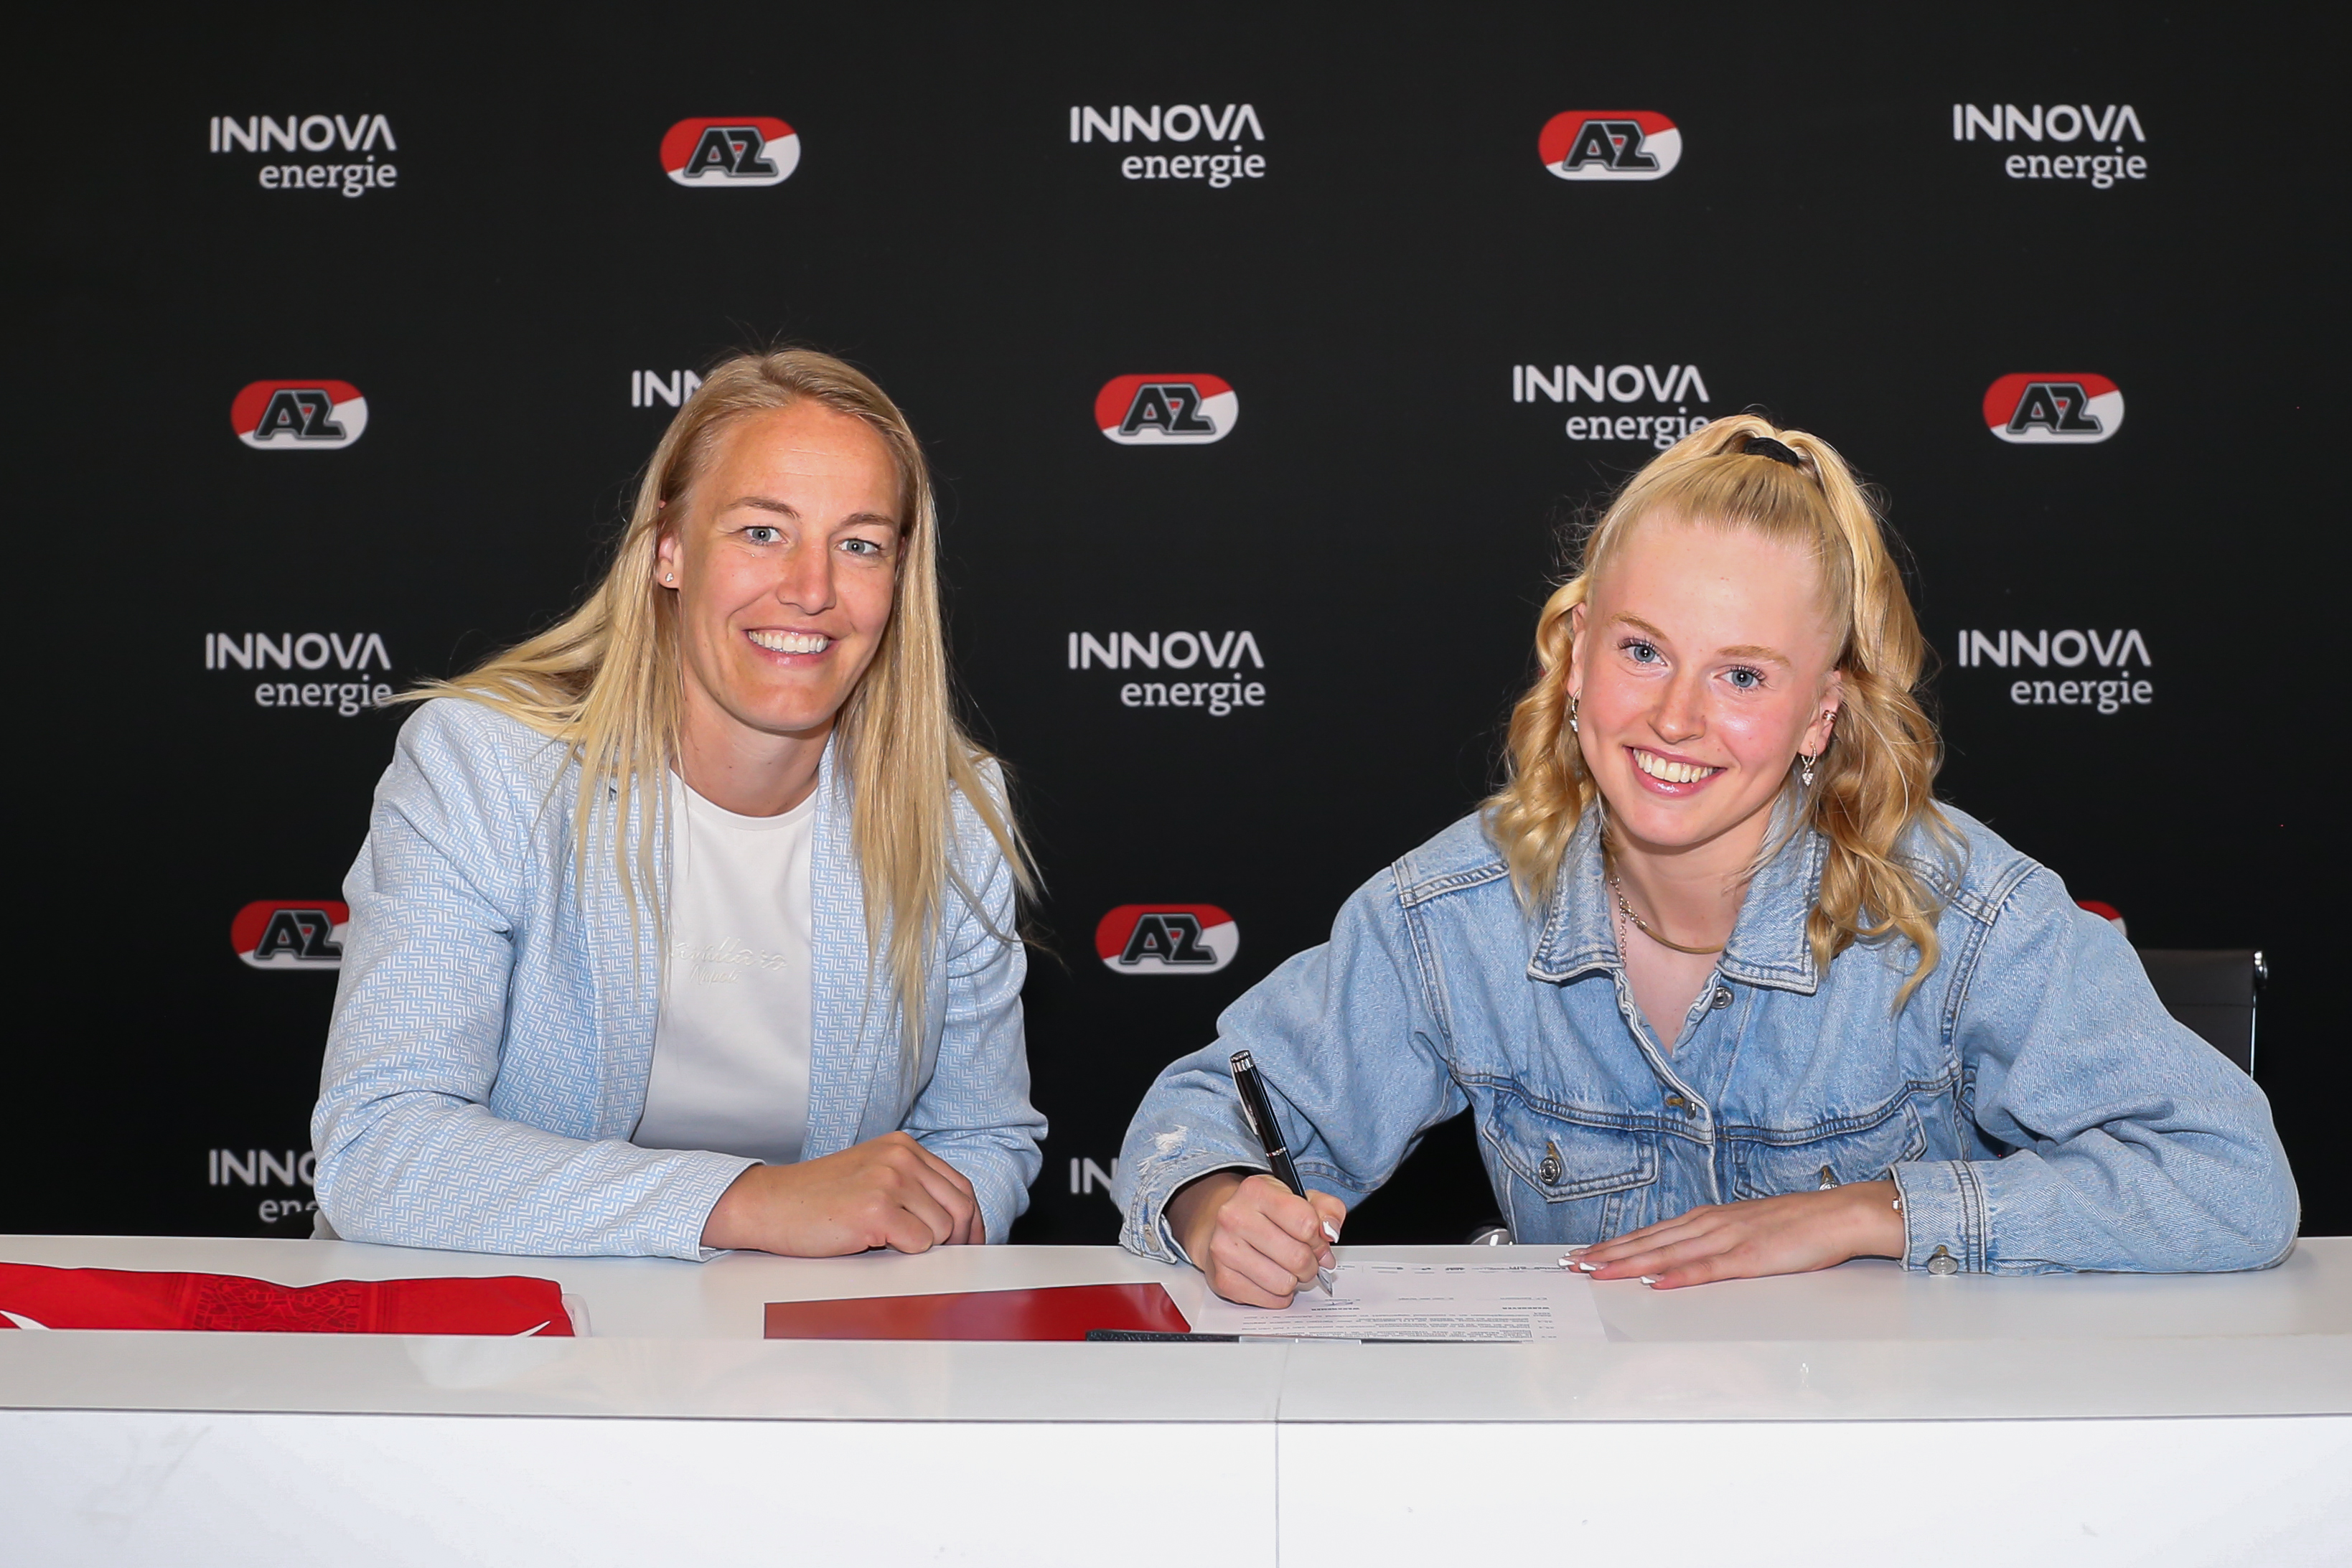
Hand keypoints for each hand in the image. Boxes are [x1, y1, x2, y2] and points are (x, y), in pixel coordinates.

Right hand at [700, 1132, 981, 1254]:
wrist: (769, 1204)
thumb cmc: (816, 1199)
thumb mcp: (872, 1177)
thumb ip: (912, 1188)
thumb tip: (958, 1223)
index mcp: (903, 1146)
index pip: (960, 1186)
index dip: (970, 1221)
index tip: (970, 1243)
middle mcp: (901, 1157)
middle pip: (960, 1207)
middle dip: (958, 1240)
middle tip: (944, 1259)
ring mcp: (889, 1180)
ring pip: (941, 1231)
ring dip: (921, 1248)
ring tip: (886, 1244)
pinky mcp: (877, 1209)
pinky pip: (919, 1244)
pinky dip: (903, 1254)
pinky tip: (873, 1244)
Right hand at [1167, 1170, 1347, 1308]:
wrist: (1223, 1226)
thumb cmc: (1266, 1213)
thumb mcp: (1300, 1198)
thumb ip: (1327, 1210)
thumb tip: (1331, 1232)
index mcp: (1256, 1190)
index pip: (1306, 1223)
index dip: (1319, 1238)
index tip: (1317, 1240)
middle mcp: (1234, 1217)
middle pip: (1297, 1257)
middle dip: (1311, 1264)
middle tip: (1306, 1260)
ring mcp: (1223, 1250)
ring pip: (1284, 1283)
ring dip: (1294, 1280)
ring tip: (1287, 1268)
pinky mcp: (1222, 1278)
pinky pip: (1269, 1300)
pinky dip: (1278, 1295)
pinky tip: (1271, 1278)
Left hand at [1571, 1180, 1903, 1288]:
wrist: (1839, 1214)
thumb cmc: (1796, 1226)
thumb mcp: (1745, 1232)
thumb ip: (1714, 1246)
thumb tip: (1682, 1262)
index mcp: (1708, 1220)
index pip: (1650, 1235)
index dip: (1614, 1246)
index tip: (1584, 1256)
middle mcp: (1710, 1225)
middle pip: (1649, 1242)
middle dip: (1608, 1255)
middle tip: (1573, 1266)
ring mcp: (1728, 1239)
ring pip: (1668, 1253)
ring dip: (1630, 1262)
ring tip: (1598, 1272)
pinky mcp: (1750, 1257)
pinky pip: (1708, 1269)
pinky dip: (1679, 1275)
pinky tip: (1656, 1282)